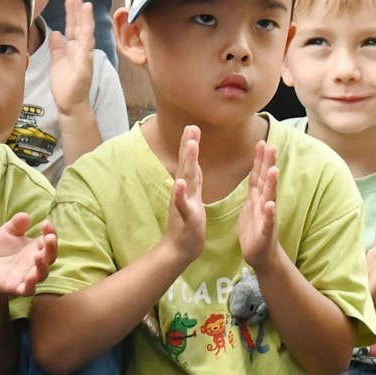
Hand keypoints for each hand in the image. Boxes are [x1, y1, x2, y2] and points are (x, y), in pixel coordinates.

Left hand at [0, 212, 58, 297]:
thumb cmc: (1, 249)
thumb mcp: (7, 232)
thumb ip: (16, 224)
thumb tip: (26, 216)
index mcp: (36, 248)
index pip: (49, 240)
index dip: (51, 232)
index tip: (45, 224)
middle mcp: (36, 262)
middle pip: (50, 257)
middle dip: (52, 248)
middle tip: (49, 238)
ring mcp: (28, 276)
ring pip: (42, 274)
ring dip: (42, 266)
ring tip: (38, 256)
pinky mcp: (17, 288)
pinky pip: (28, 289)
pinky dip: (30, 285)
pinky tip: (29, 278)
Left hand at [48, 0, 96, 112]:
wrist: (70, 104)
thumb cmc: (65, 84)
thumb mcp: (57, 61)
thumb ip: (57, 47)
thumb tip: (56, 32)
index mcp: (74, 48)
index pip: (73, 27)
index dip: (72, 14)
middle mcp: (81, 50)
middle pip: (80, 27)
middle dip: (78, 12)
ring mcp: (84, 57)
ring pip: (86, 35)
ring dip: (86, 21)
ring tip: (85, 6)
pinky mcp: (85, 66)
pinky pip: (86, 51)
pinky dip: (87, 39)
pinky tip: (87, 28)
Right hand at [161, 125, 206, 263]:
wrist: (181, 249)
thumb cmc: (188, 224)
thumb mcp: (193, 198)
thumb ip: (193, 180)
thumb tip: (194, 162)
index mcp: (189, 187)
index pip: (189, 162)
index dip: (190, 144)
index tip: (192, 125)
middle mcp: (184, 192)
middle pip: (186, 165)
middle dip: (188, 146)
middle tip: (191, 127)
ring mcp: (183, 203)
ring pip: (186, 180)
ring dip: (188, 162)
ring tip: (190, 145)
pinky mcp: (185, 218)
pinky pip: (182, 204)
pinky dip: (181, 193)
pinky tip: (180, 183)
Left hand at [239, 141, 280, 271]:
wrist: (261, 257)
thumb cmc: (256, 230)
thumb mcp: (252, 206)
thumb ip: (255, 188)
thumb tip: (256, 171)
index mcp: (258, 198)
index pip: (258, 175)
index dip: (260, 159)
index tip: (262, 141)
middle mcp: (265, 204)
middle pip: (266, 182)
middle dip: (268, 164)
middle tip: (272, 146)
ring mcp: (267, 218)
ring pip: (269, 198)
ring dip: (271, 185)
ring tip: (273, 170)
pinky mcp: (265, 233)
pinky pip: (268, 222)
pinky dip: (269, 214)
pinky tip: (271, 205)